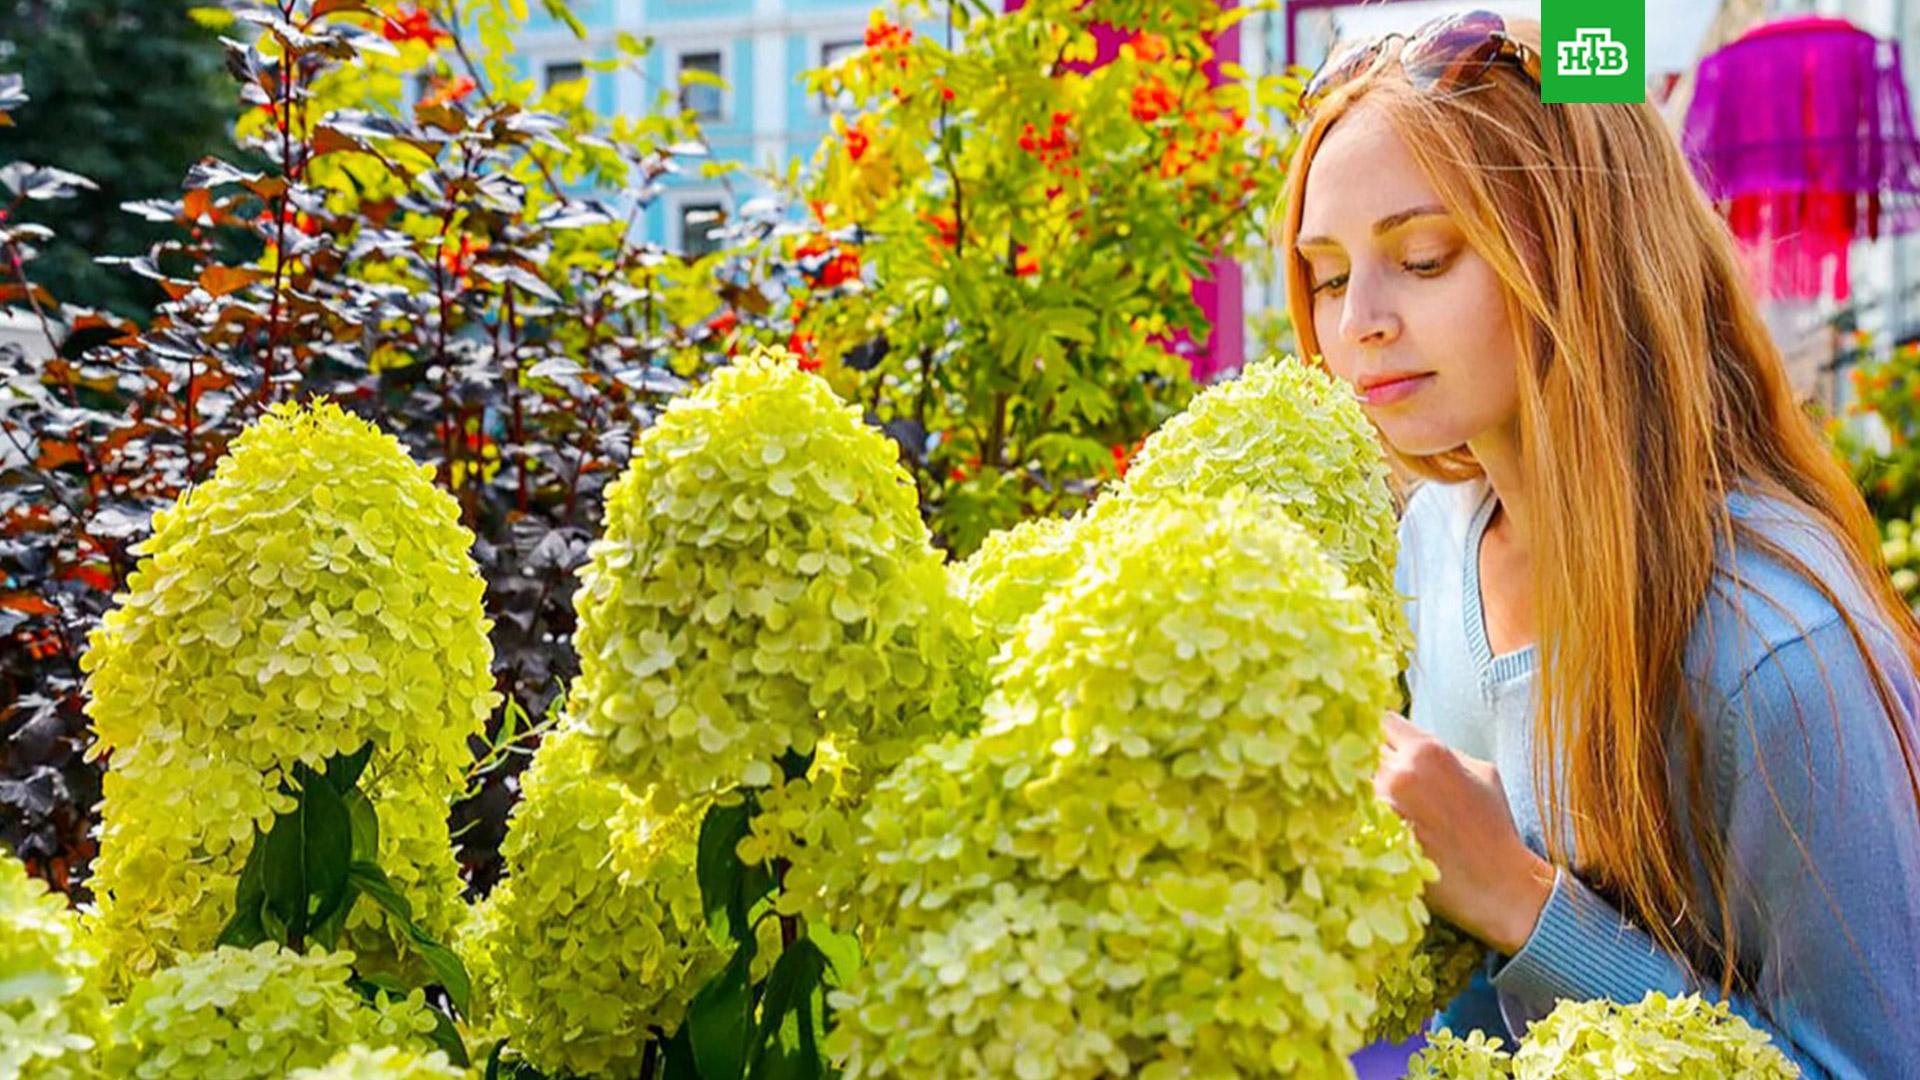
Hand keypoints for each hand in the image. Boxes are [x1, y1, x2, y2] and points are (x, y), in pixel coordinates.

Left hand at [1373, 712, 1556, 954]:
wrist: (1496, 884)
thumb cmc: (1494, 827)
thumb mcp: (1482, 773)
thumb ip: (1443, 750)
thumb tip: (1410, 743)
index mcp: (1428, 750)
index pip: (1384, 722)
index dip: (1385, 735)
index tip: (1387, 748)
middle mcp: (1400, 771)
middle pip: (1363, 750)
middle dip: (1371, 760)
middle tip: (1383, 778)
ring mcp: (1382, 805)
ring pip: (1353, 781)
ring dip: (1362, 788)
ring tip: (1382, 804)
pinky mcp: (1371, 836)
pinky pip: (1351, 813)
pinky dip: (1357, 815)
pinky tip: (1371, 825)